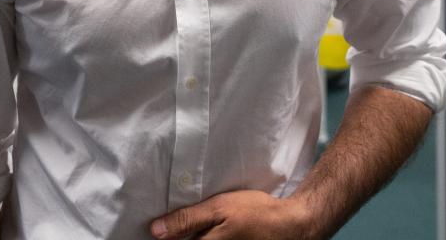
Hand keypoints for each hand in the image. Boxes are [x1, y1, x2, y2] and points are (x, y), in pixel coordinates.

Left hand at [150, 191, 312, 239]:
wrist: (290, 224)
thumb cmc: (254, 213)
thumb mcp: (218, 209)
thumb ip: (186, 220)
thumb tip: (155, 230)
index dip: (167, 238)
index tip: (155, 232)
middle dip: (178, 238)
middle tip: (169, 229)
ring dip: (192, 237)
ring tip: (189, 229)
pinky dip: (205, 237)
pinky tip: (205, 232)